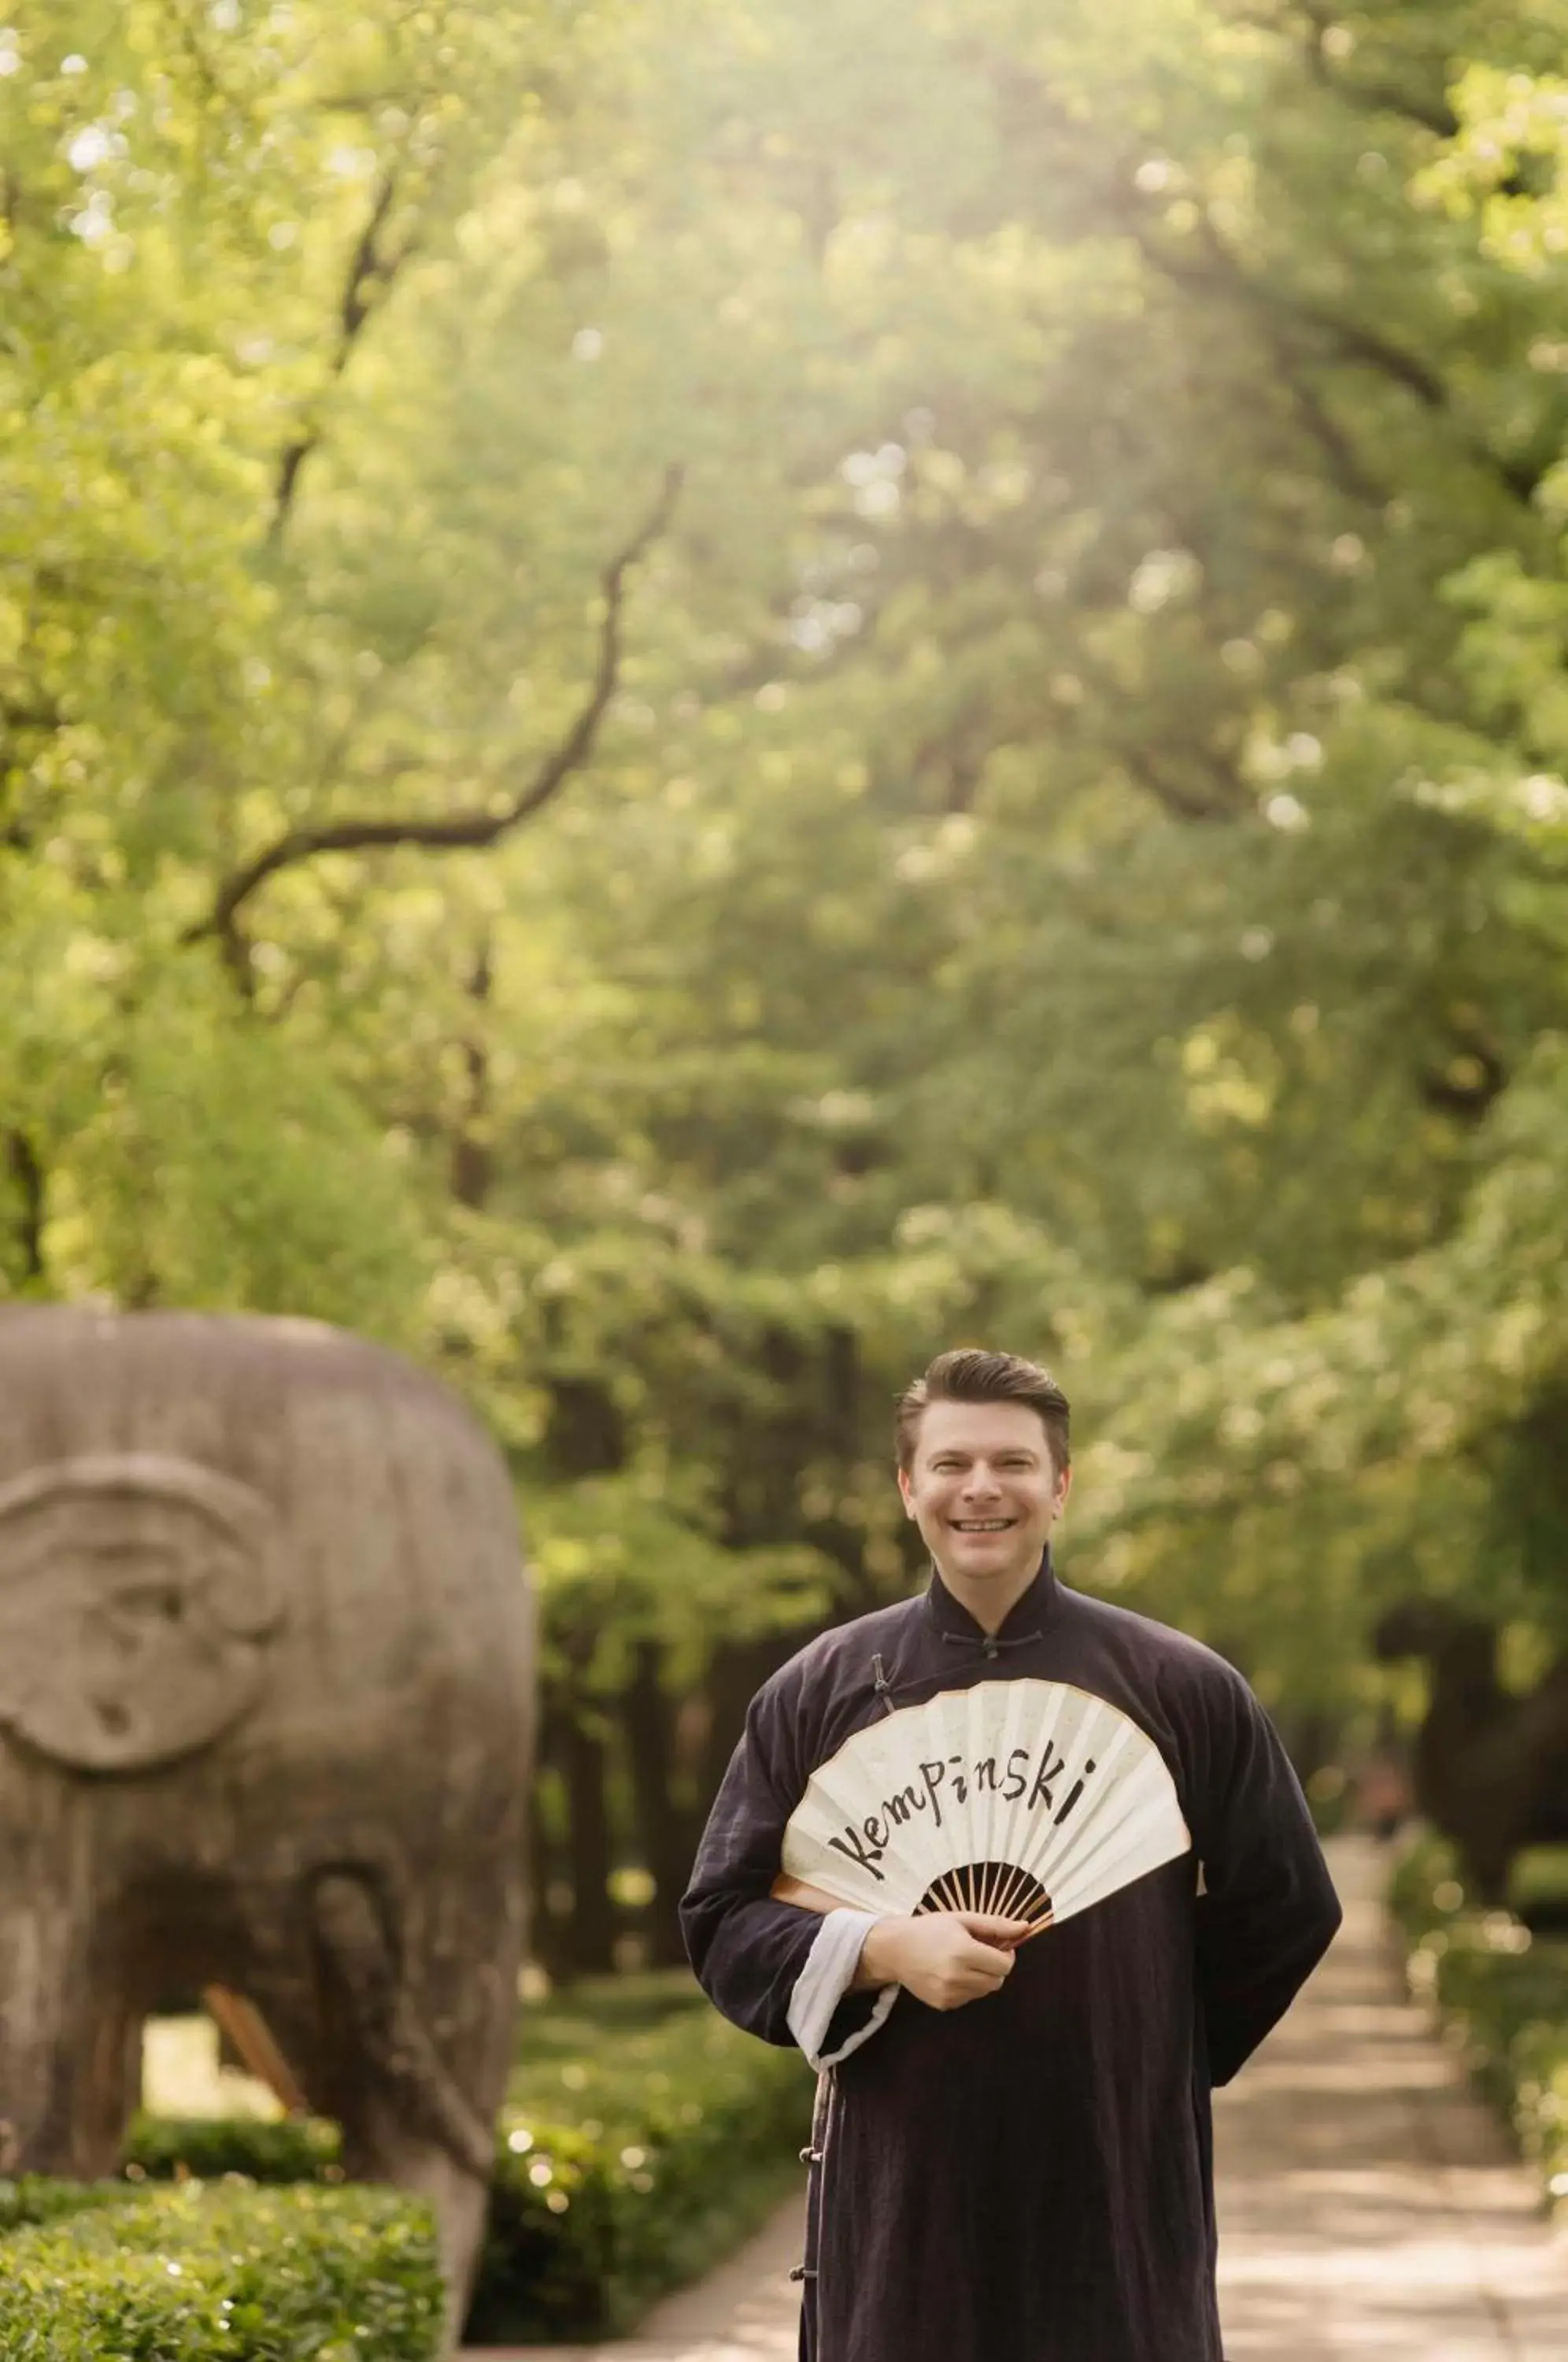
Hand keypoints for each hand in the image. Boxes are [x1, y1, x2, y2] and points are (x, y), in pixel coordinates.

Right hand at [854, 1912, 1027, 2009]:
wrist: (895, 1949)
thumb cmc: (930, 1928)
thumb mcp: (962, 1919)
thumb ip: (996, 1925)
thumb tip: (1026, 1927)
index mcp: (964, 1952)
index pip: (1005, 1965)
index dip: (1007, 1954)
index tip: (998, 1946)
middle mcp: (957, 1976)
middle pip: (997, 1981)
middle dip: (995, 1967)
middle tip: (981, 1953)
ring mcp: (950, 1994)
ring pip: (984, 1991)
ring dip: (982, 1977)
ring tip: (964, 1962)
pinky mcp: (943, 2005)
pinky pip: (969, 1998)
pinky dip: (968, 1987)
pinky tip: (952, 1973)